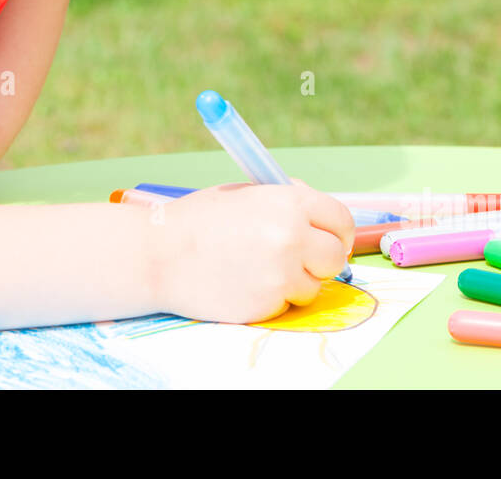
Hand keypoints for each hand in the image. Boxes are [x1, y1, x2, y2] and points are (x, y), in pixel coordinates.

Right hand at [151, 178, 355, 324]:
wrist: (159, 253)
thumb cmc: (198, 219)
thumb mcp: (246, 195)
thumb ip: (286, 203)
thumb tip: (318, 215)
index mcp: (289, 202)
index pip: (341, 220)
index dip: (336, 231)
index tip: (329, 239)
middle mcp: (292, 237)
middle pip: (335, 258)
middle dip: (321, 260)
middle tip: (300, 260)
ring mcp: (281, 274)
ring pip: (312, 286)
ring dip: (294, 282)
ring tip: (259, 269)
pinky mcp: (267, 304)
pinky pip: (285, 304)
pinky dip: (271, 298)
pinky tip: (243, 282)